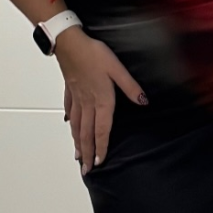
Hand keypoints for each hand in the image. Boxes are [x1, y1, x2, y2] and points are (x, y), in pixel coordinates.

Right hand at [57, 26, 146, 174]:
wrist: (70, 43)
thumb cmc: (93, 54)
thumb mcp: (117, 68)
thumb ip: (130, 87)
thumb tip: (143, 102)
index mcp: (101, 100)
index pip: (101, 130)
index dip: (101, 147)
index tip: (99, 162)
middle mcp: (87, 103)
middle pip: (86, 133)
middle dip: (86, 153)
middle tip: (86, 169)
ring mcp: (77, 98)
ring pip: (76, 126)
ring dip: (77, 142)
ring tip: (77, 156)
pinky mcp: (70, 90)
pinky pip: (70, 111)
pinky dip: (70, 122)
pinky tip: (69, 126)